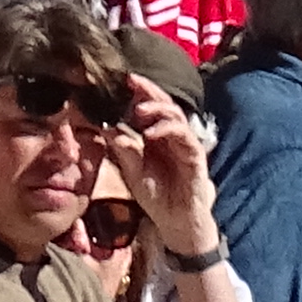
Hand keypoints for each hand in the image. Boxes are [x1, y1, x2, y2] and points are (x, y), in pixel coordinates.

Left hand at [119, 78, 215, 238]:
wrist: (177, 221)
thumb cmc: (157, 196)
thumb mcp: (132, 173)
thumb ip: (123, 151)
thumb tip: (107, 129)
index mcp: (155, 136)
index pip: (149, 106)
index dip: (139, 92)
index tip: (124, 81)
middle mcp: (171, 135)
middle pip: (164, 103)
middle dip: (149, 90)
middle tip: (133, 81)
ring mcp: (184, 143)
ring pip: (175, 114)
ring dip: (158, 108)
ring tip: (139, 110)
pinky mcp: (195, 155)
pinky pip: (184, 135)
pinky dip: (168, 129)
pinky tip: (151, 133)